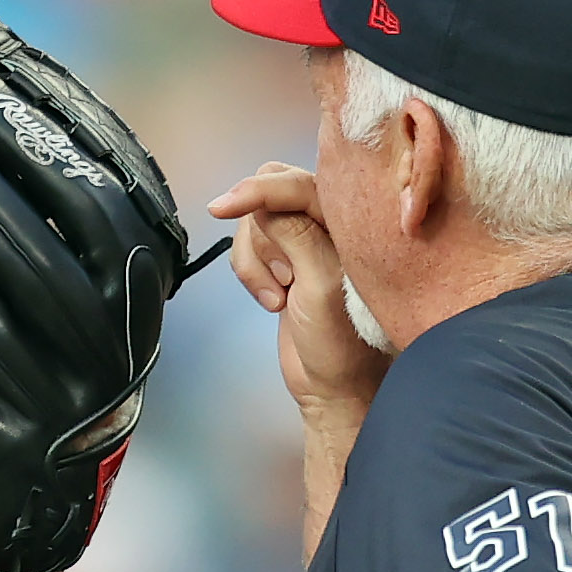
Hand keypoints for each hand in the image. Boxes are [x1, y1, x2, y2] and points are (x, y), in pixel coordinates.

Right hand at [212, 164, 388, 415]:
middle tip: (284, 278)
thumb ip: (296, 235)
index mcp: (351, 220)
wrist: (334, 389)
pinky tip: (275, 302)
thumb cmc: (344, 343)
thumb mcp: (321, 285)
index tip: (220, 208)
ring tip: (282, 298)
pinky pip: (250, 247)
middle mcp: (330, 221)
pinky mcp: (286, 260)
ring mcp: (306, 240)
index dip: (257, 191)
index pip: (296, 183)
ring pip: (255, 222)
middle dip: (262, 237)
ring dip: (256, 263)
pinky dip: (251, 273)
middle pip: (270, 193)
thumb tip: (263, 201)